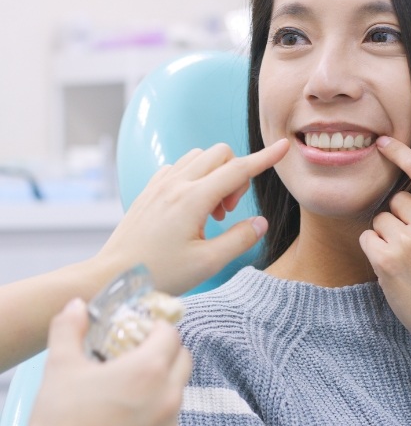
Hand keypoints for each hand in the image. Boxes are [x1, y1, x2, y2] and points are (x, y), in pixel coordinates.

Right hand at [15, 298, 190, 425]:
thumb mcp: (60, 366)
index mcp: (149, 369)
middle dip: (166, 348)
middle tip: (139, 350)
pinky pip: (171, 415)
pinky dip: (159, 405)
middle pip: (183, 357)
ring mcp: (169, 422)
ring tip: (133, 382)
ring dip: (165, 377)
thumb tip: (76, 306)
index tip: (139, 328)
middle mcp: (168, 394)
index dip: (156, 326)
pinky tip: (132, 410)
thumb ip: (70, 328)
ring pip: (179, 387)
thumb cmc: (61, 422)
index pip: (170, 333)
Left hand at [95, 139, 289, 294]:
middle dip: (236, 176)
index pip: (239, 169)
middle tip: (228, 212)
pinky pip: (180, 167)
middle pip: (220, 154)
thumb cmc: (159, 274)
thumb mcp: (208, 263)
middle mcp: (175, 184)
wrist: (112, 277)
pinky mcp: (149, 190)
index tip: (283, 148)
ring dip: (215, 175)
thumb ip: (240, 239)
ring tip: (210, 212)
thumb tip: (260, 222)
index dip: (265, 158)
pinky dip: (195, 178)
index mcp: (192, 199)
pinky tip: (191, 207)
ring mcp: (159, 184)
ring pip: (199, 157)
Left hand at [359, 137, 410, 349]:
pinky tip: (392, 268)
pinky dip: (374, 251)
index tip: (382, 142)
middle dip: (398, 219)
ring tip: (406, 261)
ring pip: (379, 221)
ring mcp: (408, 240)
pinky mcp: (387, 259)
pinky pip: (367, 239)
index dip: (400, 152)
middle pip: (395, 202)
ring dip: (386, 237)